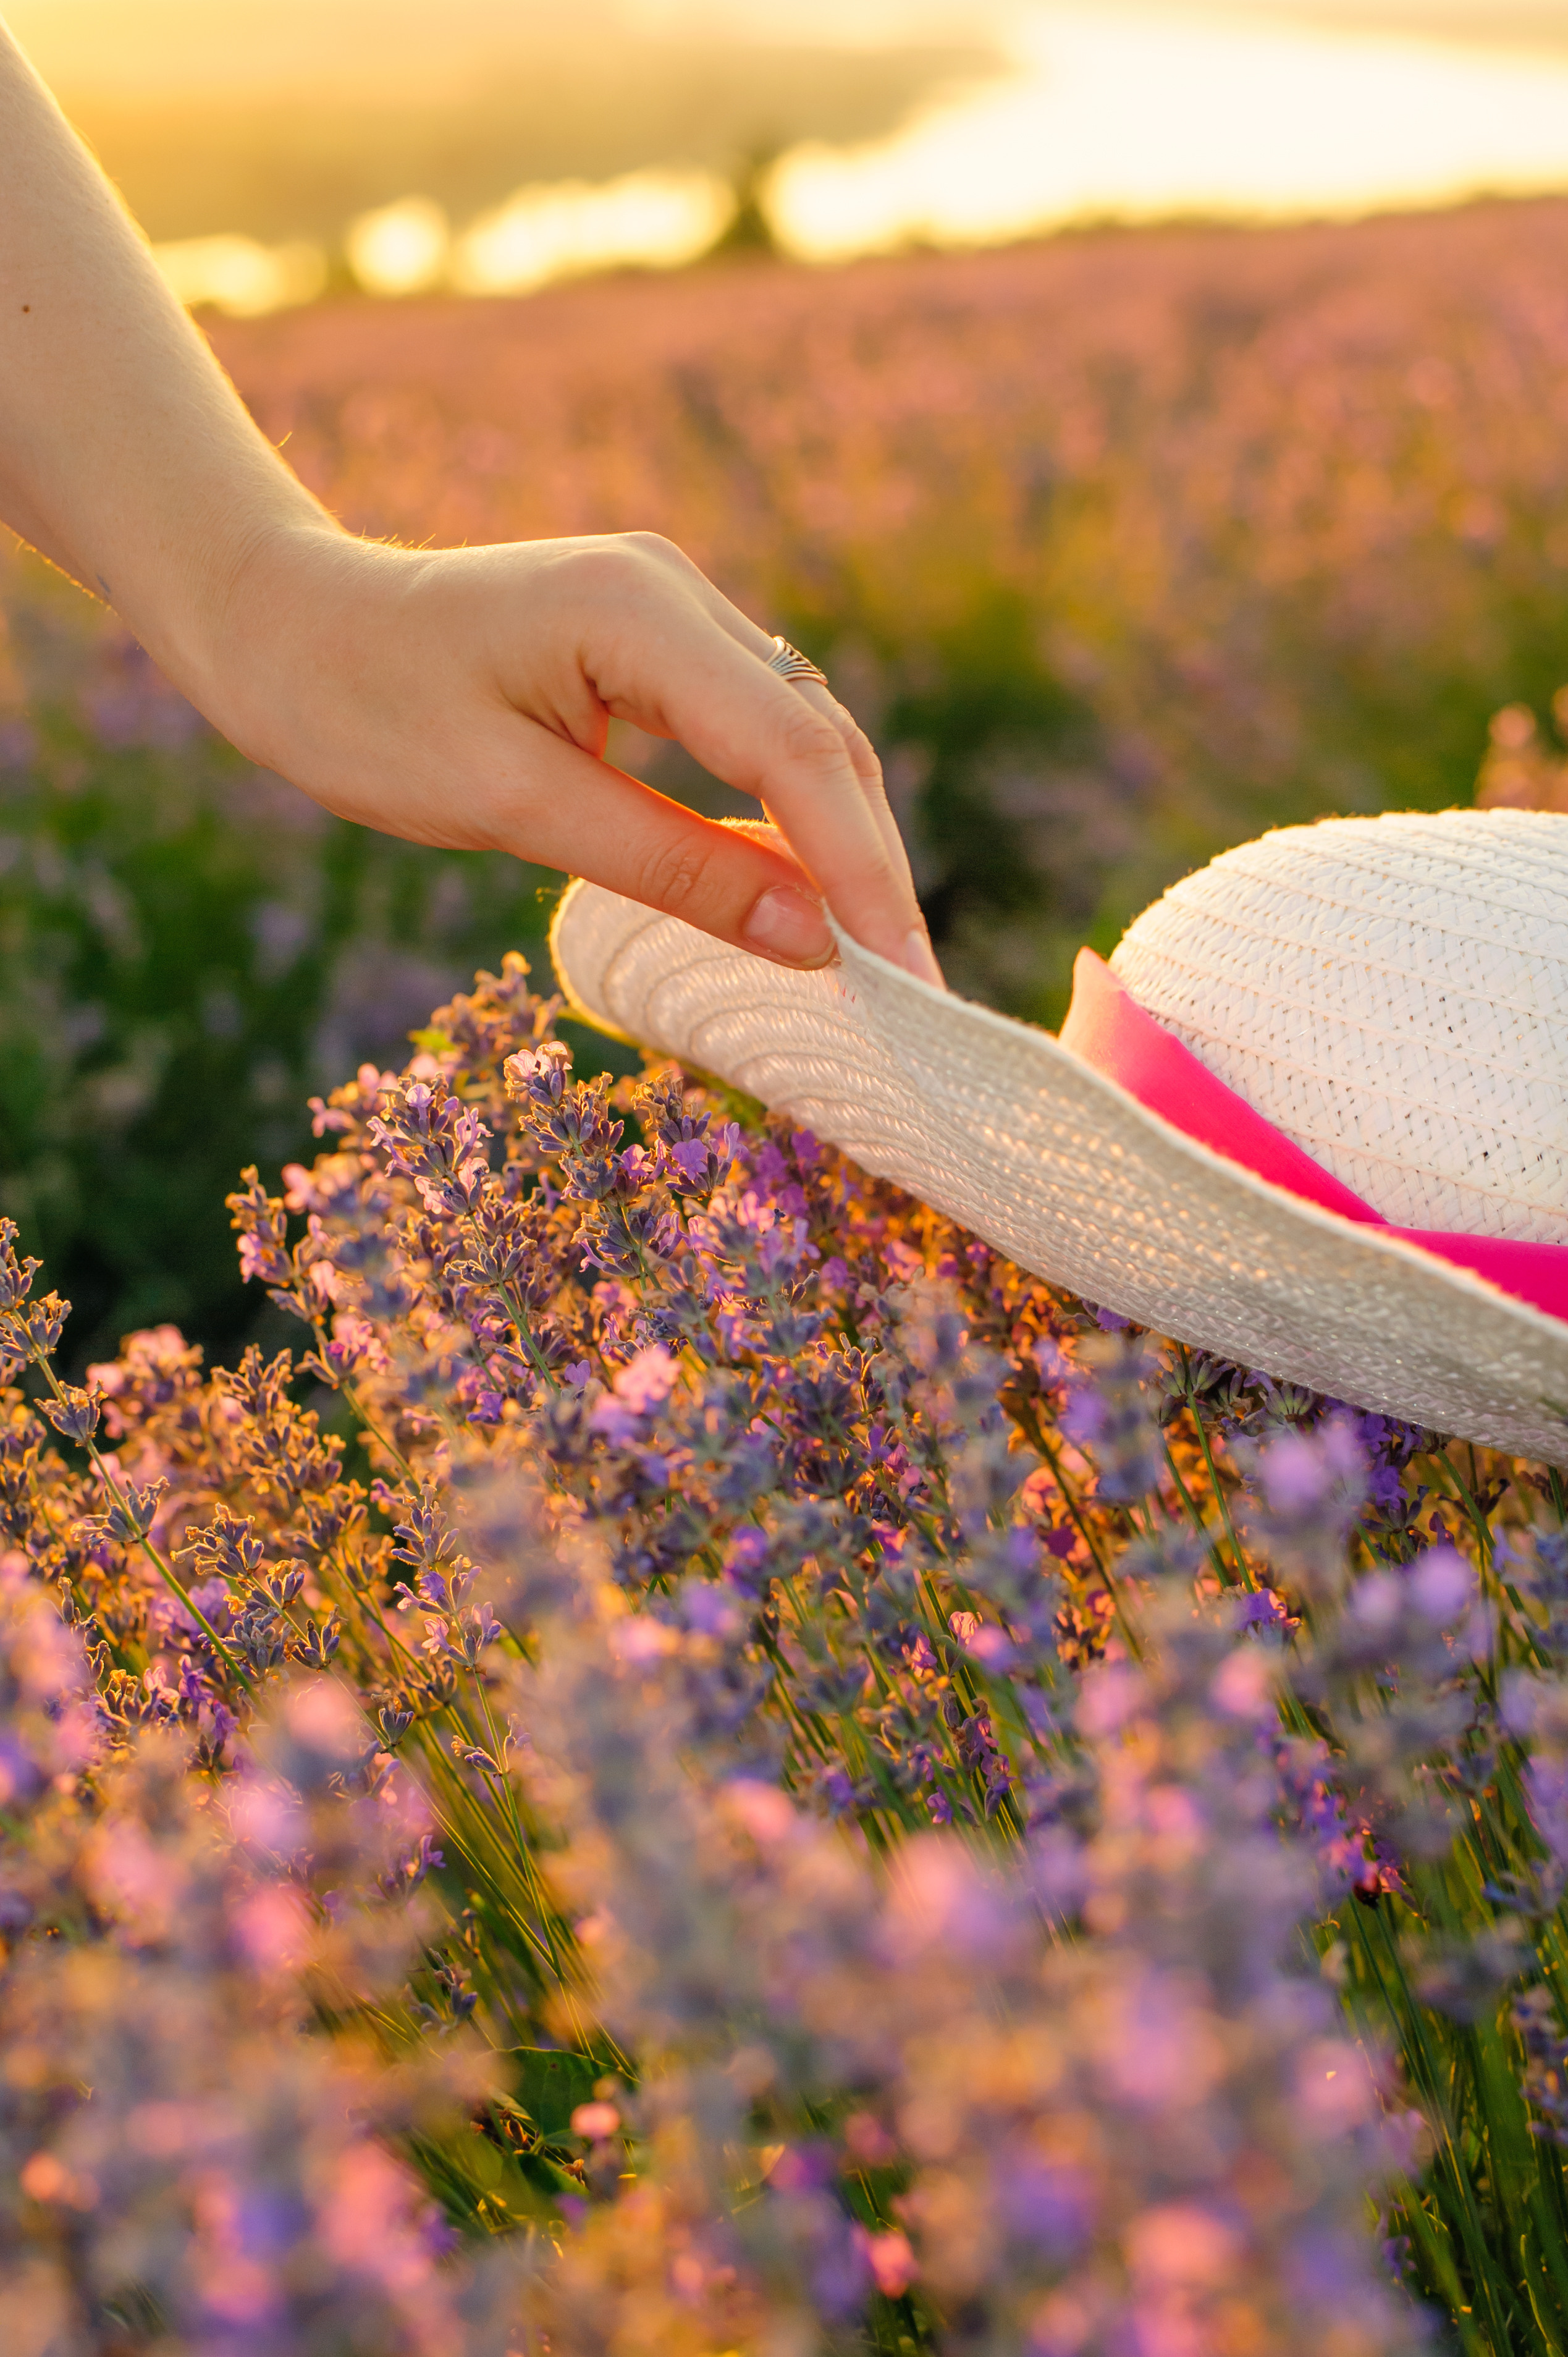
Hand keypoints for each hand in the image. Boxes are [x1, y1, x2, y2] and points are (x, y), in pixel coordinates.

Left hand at [215, 523, 943, 983]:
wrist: (278, 624)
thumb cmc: (363, 709)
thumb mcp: (513, 805)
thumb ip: (672, 869)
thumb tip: (814, 942)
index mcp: (636, 611)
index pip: (796, 752)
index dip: (861, 870)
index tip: (905, 975)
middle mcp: (674, 590)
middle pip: (819, 739)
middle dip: (871, 867)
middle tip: (912, 991)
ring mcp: (670, 607)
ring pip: (798, 736)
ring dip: (840, 844)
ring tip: (876, 960)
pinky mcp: (652, 640)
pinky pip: (752, 732)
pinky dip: (788, 816)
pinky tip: (805, 894)